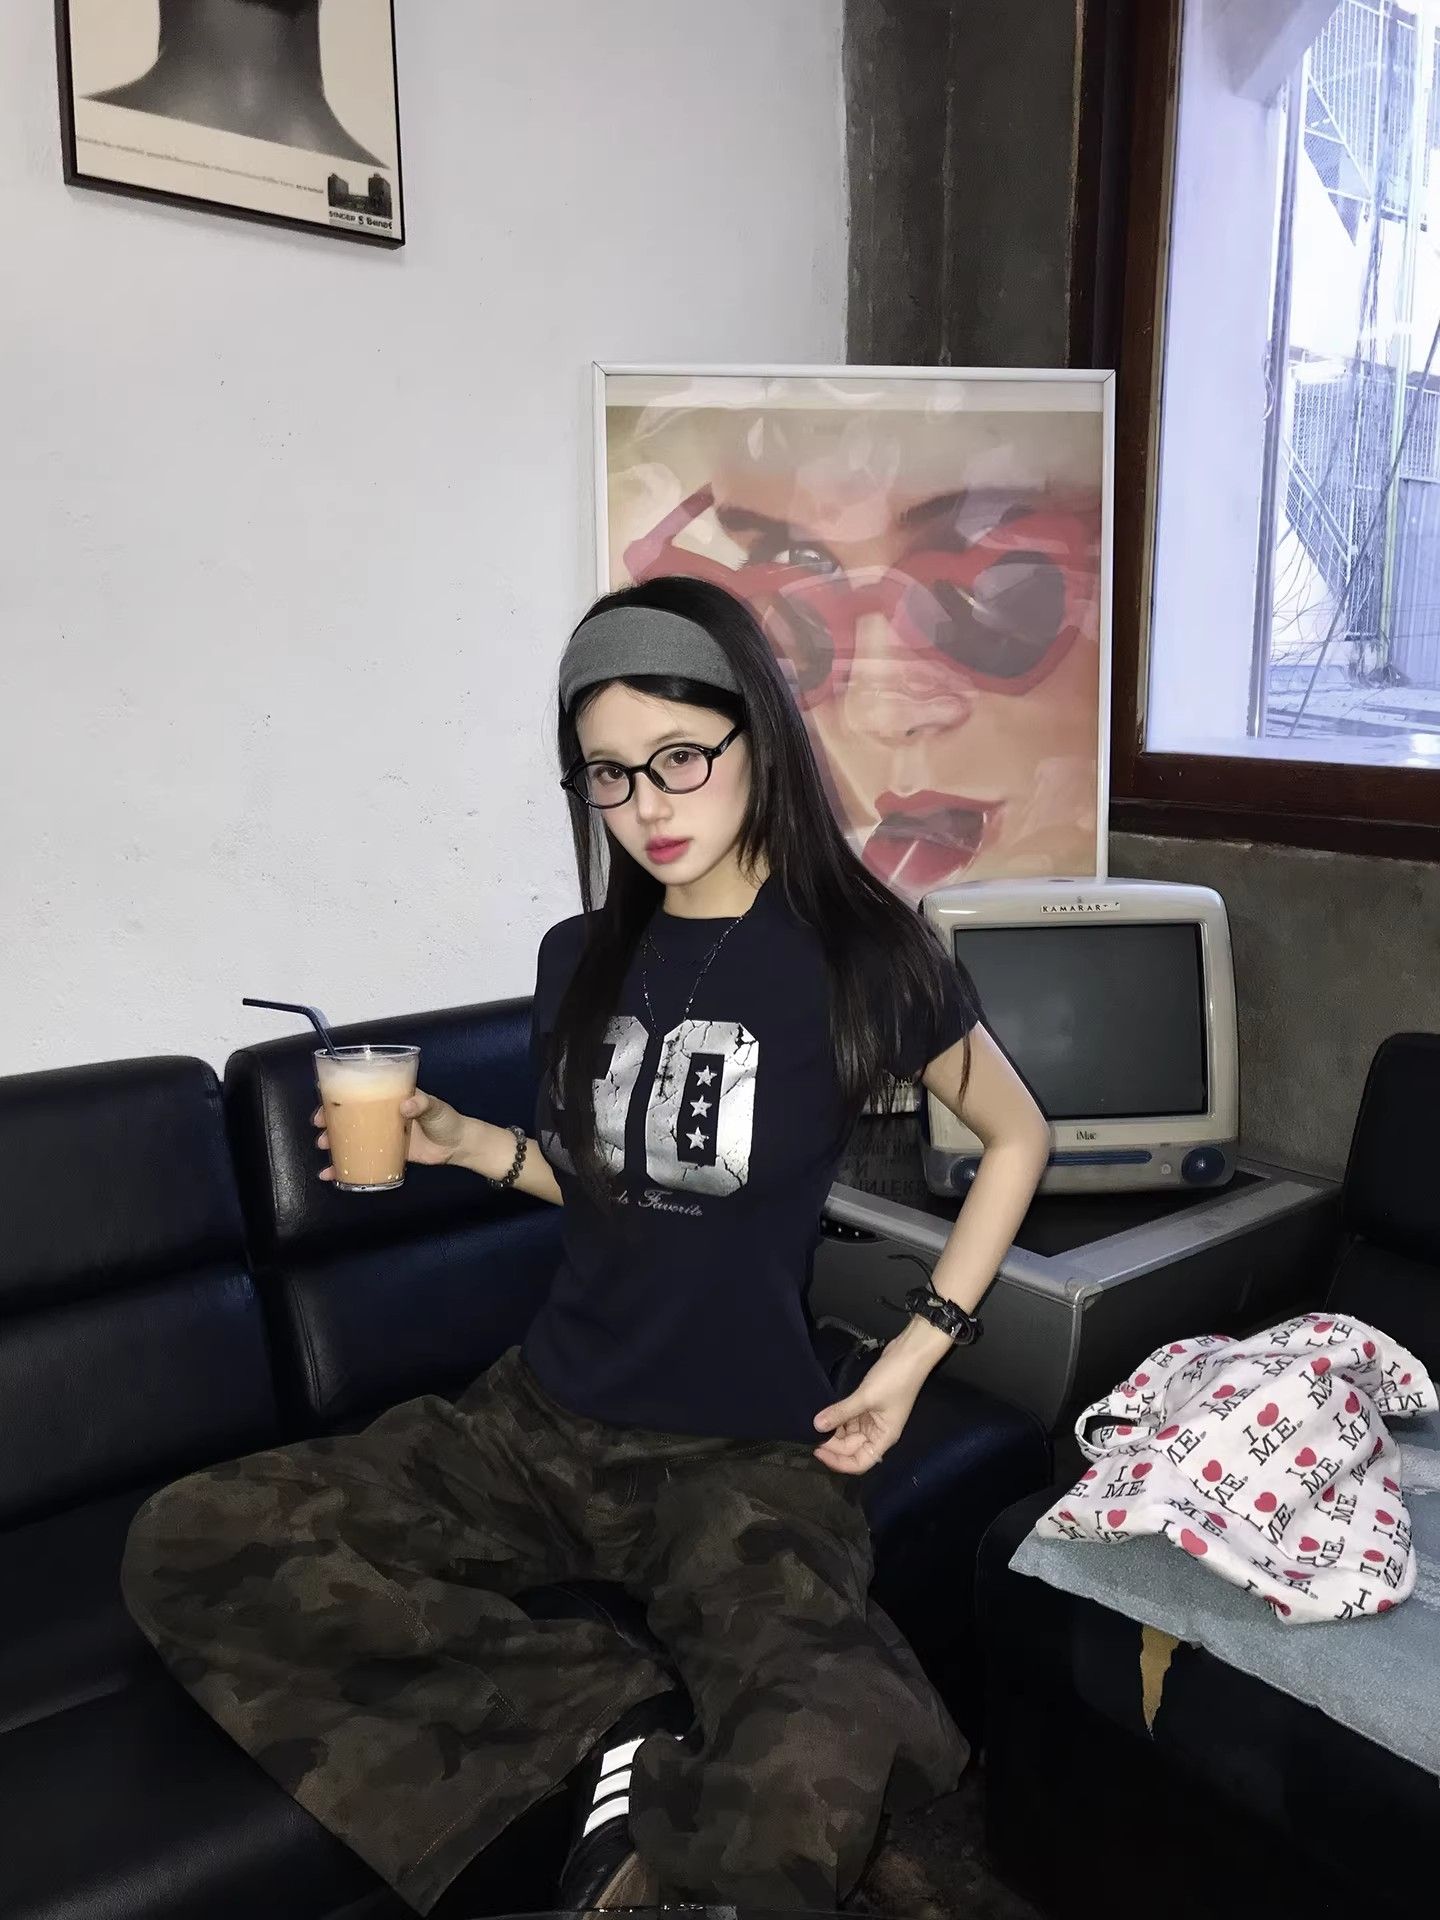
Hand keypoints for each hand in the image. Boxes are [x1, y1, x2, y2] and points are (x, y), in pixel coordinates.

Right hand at [312, 1089, 465, 1181]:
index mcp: (391, 1097)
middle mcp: (383, 1114)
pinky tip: (332, 1174)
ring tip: (324, 1147)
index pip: (362, 1091)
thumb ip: (422, 1104)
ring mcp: (383, 1134)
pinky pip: (362, 1157)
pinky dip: (346, 1166)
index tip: (324, 1097)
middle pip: (350, 1114)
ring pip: (352, 1136)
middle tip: (319, 1126)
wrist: (458, 1145)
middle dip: (330, 1119)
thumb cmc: (447, 1119)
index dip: (340, 1093)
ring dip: (333, 1141)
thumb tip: (406, 1105)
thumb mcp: (435, 1107)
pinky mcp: (387, 1152)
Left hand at [812, 1341, 931, 1475]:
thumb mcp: (866, 1397)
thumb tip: (816, 1426)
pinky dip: (838, 1417)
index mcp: (883, 1438)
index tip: (818, 1451)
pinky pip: (850, 1418)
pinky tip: (825, 1412)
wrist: (909, 1353)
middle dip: (832, 1443)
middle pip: (851, 1448)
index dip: (838, 1462)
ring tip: (816, 1421)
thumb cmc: (894, 1379)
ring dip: (834, 1430)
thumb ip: (841, 1412)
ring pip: (849, 1433)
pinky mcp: (868, 1405)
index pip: (860, 1463)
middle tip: (812, 1432)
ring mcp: (873, 1418)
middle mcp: (878, 1432)